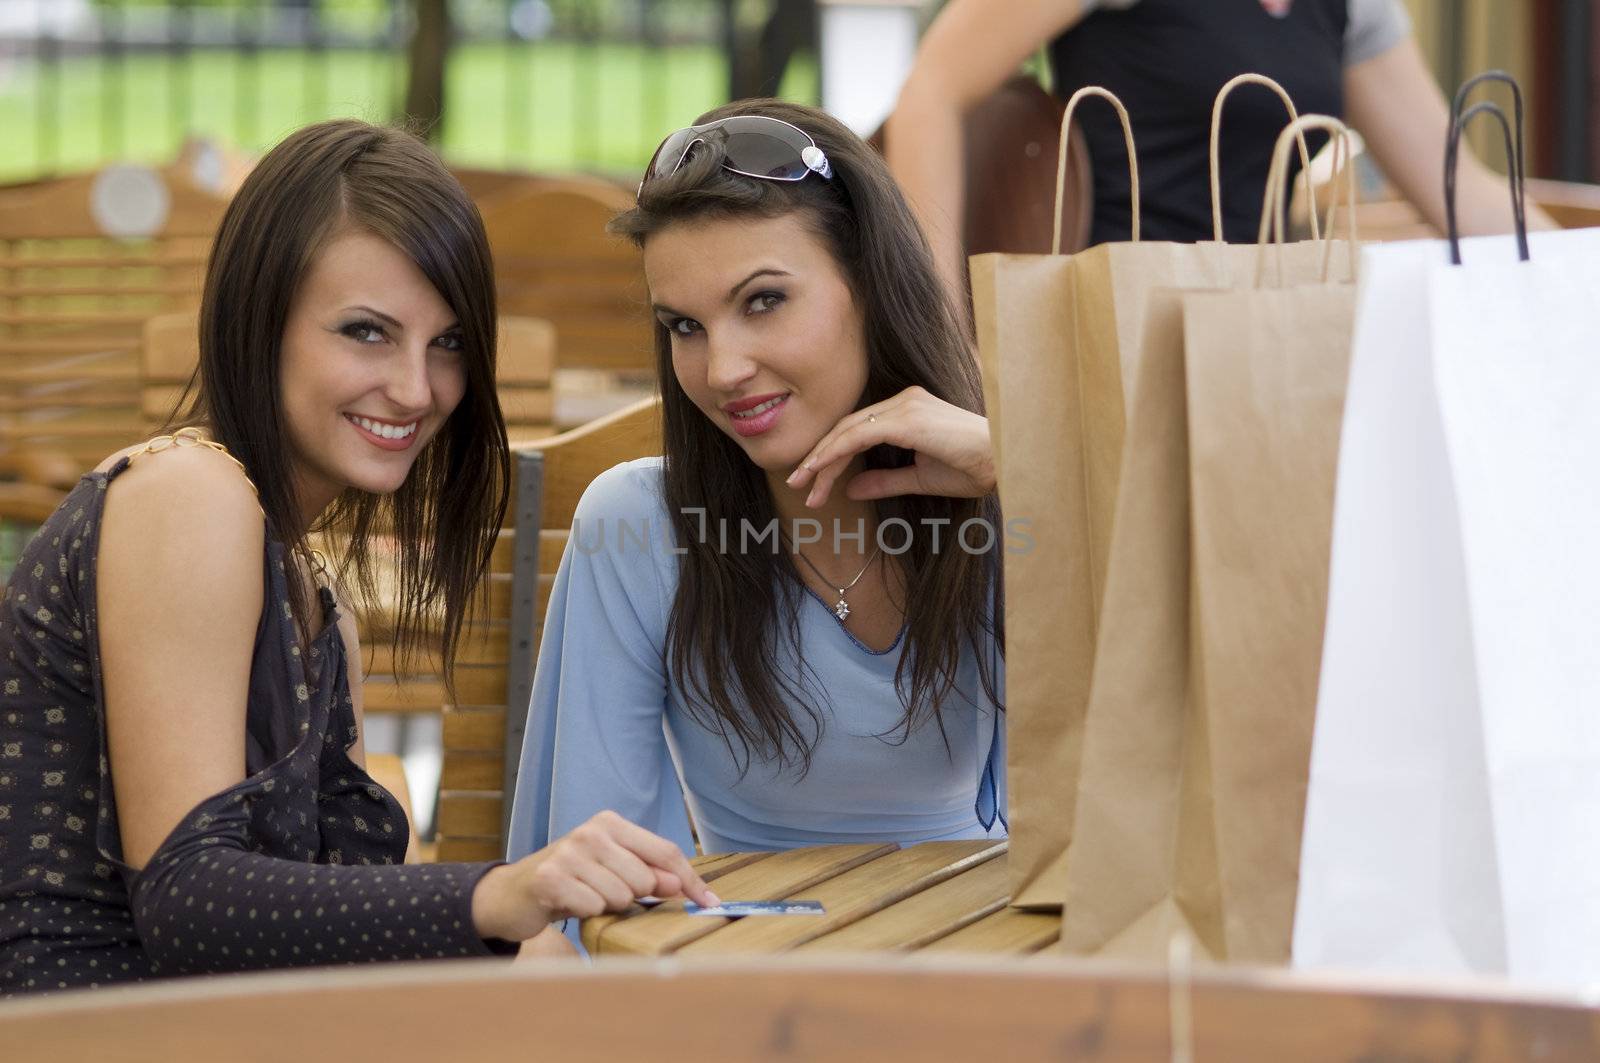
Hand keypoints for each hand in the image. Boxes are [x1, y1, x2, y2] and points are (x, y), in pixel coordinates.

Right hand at [471, 811, 719, 941]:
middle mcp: (591, 832)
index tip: (711, 901)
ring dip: (607, 906)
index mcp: (611, 824)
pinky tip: (569, 904)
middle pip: (645, 879)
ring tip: (586, 897)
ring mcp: (569, 852)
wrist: (514, 894)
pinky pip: (593, 907)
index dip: (691, 879)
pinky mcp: (551, 878)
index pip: (665, 851)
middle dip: (634, 897)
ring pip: (621, 895)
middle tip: (605, 893)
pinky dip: (586, 914)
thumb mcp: (612, 871)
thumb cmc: (572, 881)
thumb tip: (680, 884)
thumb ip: (648, 874)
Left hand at [785, 386, 995, 507]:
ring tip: (804, 485)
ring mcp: (904, 406)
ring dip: (822, 458)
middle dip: (820, 459)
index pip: (857, 431)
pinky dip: (837, 451)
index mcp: (906, 410)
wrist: (1004, 463)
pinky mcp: (907, 418)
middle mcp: (903, 401)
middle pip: (847, 429)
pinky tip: (820, 470)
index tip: (815, 485)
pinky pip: (860, 434)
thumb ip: (884, 481)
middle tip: (800, 486)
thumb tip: (851, 488)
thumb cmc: (972, 469)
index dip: (832, 457)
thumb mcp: (918, 479)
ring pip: (848, 430)